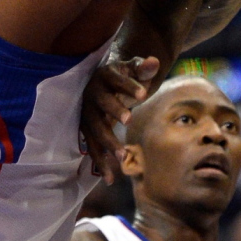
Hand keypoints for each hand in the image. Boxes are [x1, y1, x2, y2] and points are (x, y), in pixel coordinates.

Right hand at [80, 56, 158, 184]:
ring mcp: (87, 113)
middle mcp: (92, 94)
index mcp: (105, 76)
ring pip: (95, 130)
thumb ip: (144, 67)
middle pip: (103, 104)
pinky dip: (99, 162)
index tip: (144, 94)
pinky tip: (109, 179)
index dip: (129, 86)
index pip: (118, 80)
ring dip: (107, 142)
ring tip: (121, 156)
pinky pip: (92, 147)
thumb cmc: (124, 75)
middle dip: (115, 111)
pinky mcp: (87, 130)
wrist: (102, 81)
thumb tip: (154, 62)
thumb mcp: (134, 68)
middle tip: (129, 120)